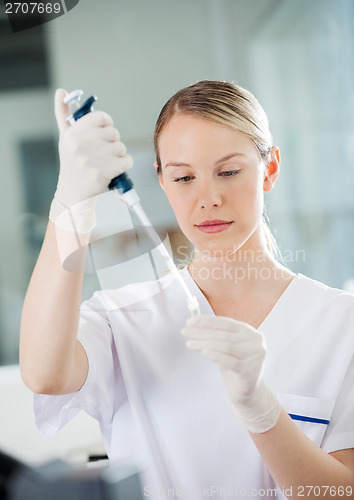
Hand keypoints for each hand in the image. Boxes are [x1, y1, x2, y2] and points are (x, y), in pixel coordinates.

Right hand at [53, 88, 132, 207]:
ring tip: (106, 163)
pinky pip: (126, 161)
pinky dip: (125, 166)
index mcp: (72, 133)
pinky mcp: (102, 172)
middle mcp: (79, 144)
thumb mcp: (66, 138)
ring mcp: (90, 159)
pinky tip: (114, 170)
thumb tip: (61, 91)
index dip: (107, 124)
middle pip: (114, 133)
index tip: (104, 134)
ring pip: (121, 147)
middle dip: (113, 143)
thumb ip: (64, 114)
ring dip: (119, 156)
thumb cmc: (72, 163)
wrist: (73, 194)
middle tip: (103, 154)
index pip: (101, 118)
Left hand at [182, 315, 280, 432]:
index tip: (190, 321)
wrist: (250, 393)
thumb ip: (215, 336)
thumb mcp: (226, 348)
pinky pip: (230, 362)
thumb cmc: (236, 367)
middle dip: (202, 332)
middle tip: (185, 331)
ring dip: (204, 343)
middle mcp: (255, 342)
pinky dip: (216, 355)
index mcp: (250, 332)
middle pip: (224, 334)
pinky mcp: (250, 372)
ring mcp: (255, 357)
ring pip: (226, 346)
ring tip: (189, 344)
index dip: (207, 321)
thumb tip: (194, 324)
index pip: (226, 322)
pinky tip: (204, 352)